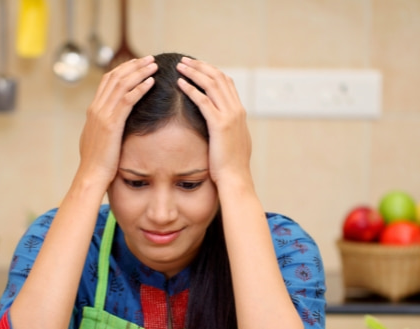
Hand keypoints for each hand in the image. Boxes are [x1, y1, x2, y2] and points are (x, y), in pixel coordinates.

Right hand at [76, 56, 157, 188]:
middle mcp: (96, 108)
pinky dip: (140, 88)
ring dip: (139, 72)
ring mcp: (102, 115)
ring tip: (154, 65)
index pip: (108, 81)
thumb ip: (105, 127)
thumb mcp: (99, 140)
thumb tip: (112, 124)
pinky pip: (127, 100)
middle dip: (134, 65)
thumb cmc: (98, 163)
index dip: (124, 69)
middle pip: (115, 77)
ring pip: (122, 84)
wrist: (91, 175)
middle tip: (150, 59)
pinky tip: (151, 82)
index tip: (139, 64)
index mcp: (94, 111)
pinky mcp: (111, 124)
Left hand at [175, 57, 251, 187]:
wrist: (235, 178)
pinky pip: (203, 100)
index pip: (226, 82)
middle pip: (219, 77)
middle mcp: (236, 110)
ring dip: (194, 72)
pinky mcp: (219, 124)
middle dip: (201, 66)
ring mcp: (229, 116)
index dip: (211, 71)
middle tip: (185, 60)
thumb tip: (220, 124)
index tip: (196, 65)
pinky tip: (180, 83)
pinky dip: (191, 89)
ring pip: (211, 84)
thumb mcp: (232, 141)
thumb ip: (227, 128)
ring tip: (180, 66)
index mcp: (239, 112)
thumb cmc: (230, 165)